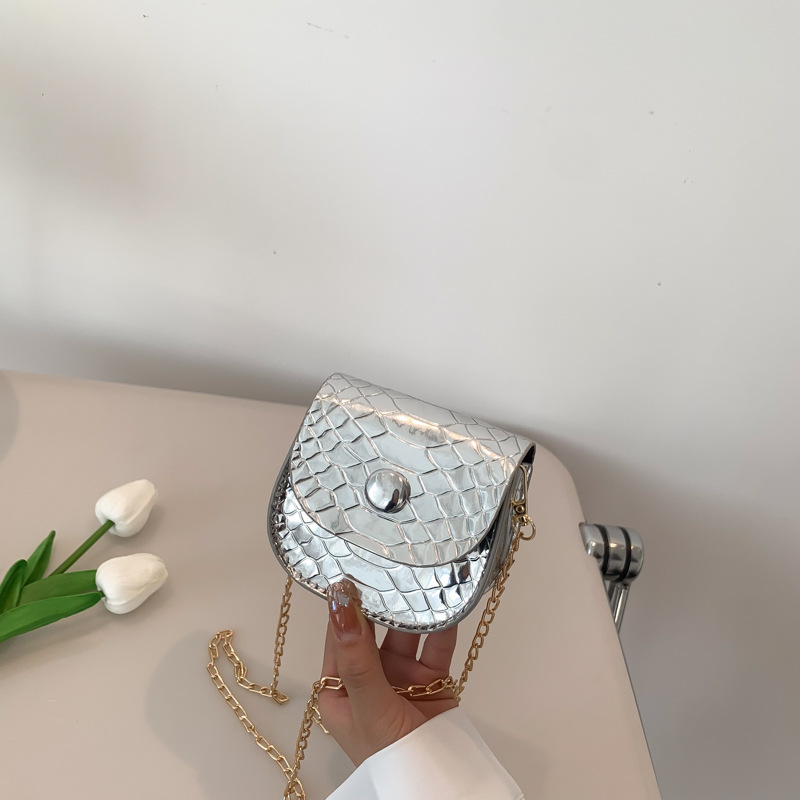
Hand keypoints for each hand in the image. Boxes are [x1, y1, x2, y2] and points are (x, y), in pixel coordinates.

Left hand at [318, 579, 458, 765]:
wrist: (436, 785)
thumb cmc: (387, 753)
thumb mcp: (366, 704)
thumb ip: (356, 656)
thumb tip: (339, 605)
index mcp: (339, 686)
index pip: (338, 636)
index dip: (344, 604)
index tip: (350, 567)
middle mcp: (369, 677)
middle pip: (373, 630)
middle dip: (381, 601)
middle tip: (388, 561)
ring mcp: (402, 677)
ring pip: (406, 633)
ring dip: (412, 609)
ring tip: (418, 575)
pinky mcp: (432, 679)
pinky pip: (436, 645)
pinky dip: (442, 624)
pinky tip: (445, 599)